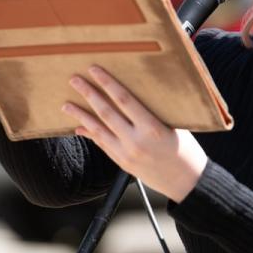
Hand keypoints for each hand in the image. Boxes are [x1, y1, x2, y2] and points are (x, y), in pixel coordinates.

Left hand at [62, 66, 207, 201]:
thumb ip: (155, 113)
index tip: (95, 70)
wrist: (186, 182)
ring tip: (66, 105)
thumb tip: (134, 96)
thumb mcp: (175, 126)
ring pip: (98, 130)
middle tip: (74, 79)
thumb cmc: (186, 150)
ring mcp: (126, 154)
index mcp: (152, 128)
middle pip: (106, 112)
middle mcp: (136, 141)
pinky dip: (90, 134)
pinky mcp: (122, 163)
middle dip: (89, 94)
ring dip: (81, 116)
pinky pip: (102, 145)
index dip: (108, 83)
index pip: (124, 100)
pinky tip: (80, 127)